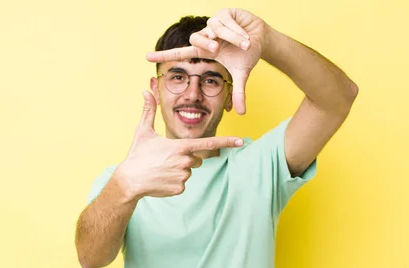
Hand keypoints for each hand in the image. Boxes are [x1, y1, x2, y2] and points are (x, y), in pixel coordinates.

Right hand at [116, 91, 243, 198]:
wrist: (129, 180)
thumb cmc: (137, 155)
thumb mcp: (143, 132)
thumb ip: (148, 111)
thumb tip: (145, 91)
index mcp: (180, 146)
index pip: (208, 143)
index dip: (226, 141)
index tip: (240, 141)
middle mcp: (185, 161)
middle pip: (196, 158)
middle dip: (185, 158)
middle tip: (166, 159)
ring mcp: (183, 176)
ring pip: (189, 172)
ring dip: (179, 170)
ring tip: (161, 169)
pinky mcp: (180, 188)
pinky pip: (183, 184)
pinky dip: (174, 182)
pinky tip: (161, 179)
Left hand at [146, 8, 267, 114]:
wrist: (262, 38)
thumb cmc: (247, 53)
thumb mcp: (241, 73)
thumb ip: (239, 92)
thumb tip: (241, 113)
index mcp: (205, 50)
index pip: (181, 53)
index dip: (164, 55)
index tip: (146, 57)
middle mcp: (206, 36)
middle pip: (196, 38)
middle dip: (207, 43)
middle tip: (218, 48)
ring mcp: (213, 23)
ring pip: (215, 29)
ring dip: (233, 38)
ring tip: (244, 44)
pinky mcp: (223, 12)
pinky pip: (226, 21)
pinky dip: (237, 29)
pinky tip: (245, 33)